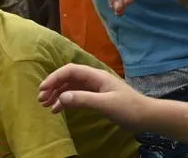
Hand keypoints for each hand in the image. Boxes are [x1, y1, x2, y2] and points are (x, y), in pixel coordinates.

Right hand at [37, 63, 151, 127]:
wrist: (146, 116)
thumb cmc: (128, 108)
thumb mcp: (105, 104)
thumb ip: (84, 100)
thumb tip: (61, 97)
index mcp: (97, 76)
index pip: (71, 70)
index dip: (55, 77)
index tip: (42, 89)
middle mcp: (94, 79)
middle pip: (69, 77)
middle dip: (53, 86)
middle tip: (40, 100)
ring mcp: (95, 88)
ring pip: (71, 87)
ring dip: (57, 94)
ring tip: (46, 105)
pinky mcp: (96, 98)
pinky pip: (76, 96)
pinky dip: (65, 101)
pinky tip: (57, 109)